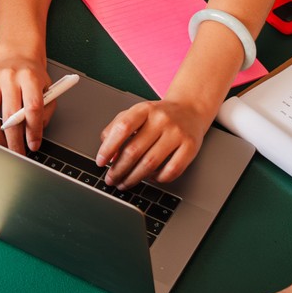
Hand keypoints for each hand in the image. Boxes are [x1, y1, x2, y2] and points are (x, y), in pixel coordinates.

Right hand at [0, 51, 51, 152]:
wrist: (18, 58)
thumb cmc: (31, 77)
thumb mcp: (48, 90)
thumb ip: (45, 111)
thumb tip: (33, 134)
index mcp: (29, 77)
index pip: (32, 108)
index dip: (33, 131)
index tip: (33, 145)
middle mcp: (8, 76)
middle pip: (10, 115)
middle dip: (14, 140)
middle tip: (17, 152)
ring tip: (3, 145)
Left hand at [96, 97, 210, 188]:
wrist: (190, 109)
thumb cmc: (158, 115)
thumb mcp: (136, 113)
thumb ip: (116, 129)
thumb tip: (108, 154)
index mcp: (144, 109)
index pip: (122, 128)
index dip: (108, 147)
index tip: (100, 162)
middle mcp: (161, 119)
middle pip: (134, 150)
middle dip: (118, 169)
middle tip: (111, 179)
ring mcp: (177, 133)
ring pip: (150, 163)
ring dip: (134, 178)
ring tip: (125, 183)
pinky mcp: (191, 146)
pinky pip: (172, 170)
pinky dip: (158, 179)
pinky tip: (150, 178)